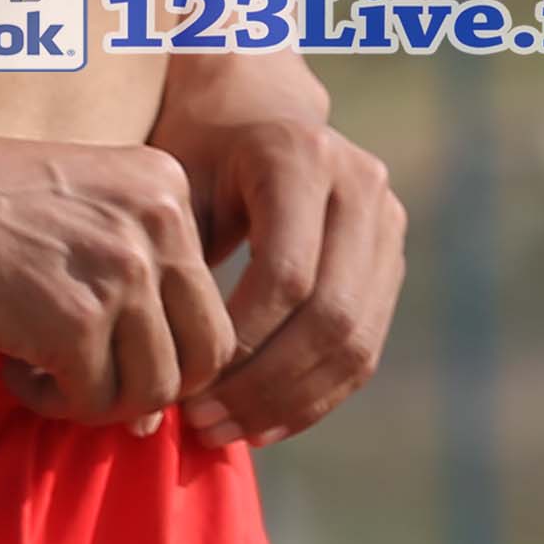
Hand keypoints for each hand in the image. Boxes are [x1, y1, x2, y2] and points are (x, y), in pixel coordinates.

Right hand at [0, 116, 228, 427]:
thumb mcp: (82, 212)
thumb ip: (134, 284)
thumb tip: (155, 412)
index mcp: (169, 188)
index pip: (210, 302)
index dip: (166, 346)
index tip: (109, 349)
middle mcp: (160, 225)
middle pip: (206, 352)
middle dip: (151, 385)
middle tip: (90, 381)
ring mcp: (121, 273)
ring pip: (155, 388)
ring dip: (100, 401)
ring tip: (45, 377)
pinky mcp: (74, 322)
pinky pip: (92, 400)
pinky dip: (51, 402)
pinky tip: (13, 372)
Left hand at [169, 104, 404, 451]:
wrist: (251, 110)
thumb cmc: (194, 152)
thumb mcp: (174, 187)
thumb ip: (169, 270)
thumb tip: (152, 392)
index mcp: (302, 158)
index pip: (286, 276)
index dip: (242, 342)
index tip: (188, 387)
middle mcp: (361, 185)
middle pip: (331, 315)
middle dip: (267, 384)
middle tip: (207, 424)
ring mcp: (387, 222)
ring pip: (357, 340)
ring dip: (293, 402)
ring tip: (230, 433)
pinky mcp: (391, 259)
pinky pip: (366, 347)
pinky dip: (316, 395)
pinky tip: (265, 425)